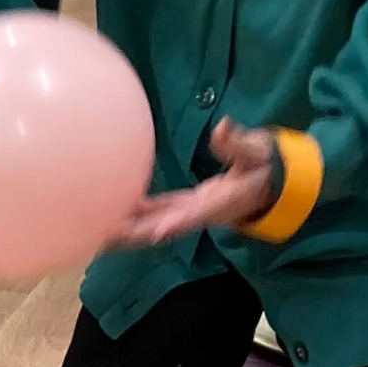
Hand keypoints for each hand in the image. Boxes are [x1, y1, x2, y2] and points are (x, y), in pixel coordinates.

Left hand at [111, 120, 278, 247]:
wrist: (274, 182)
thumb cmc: (269, 165)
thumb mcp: (258, 151)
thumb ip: (238, 143)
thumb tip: (222, 128)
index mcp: (220, 203)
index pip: (197, 214)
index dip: (177, 224)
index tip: (155, 233)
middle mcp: (200, 213)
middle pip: (161, 228)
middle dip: (132, 235)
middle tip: (98, 239)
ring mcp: (191, 211)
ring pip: (153, 223)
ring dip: (126, 229)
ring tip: (92, 230)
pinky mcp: (186, 204)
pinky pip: (156, 211)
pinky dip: (134, 212)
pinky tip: (110, 209)